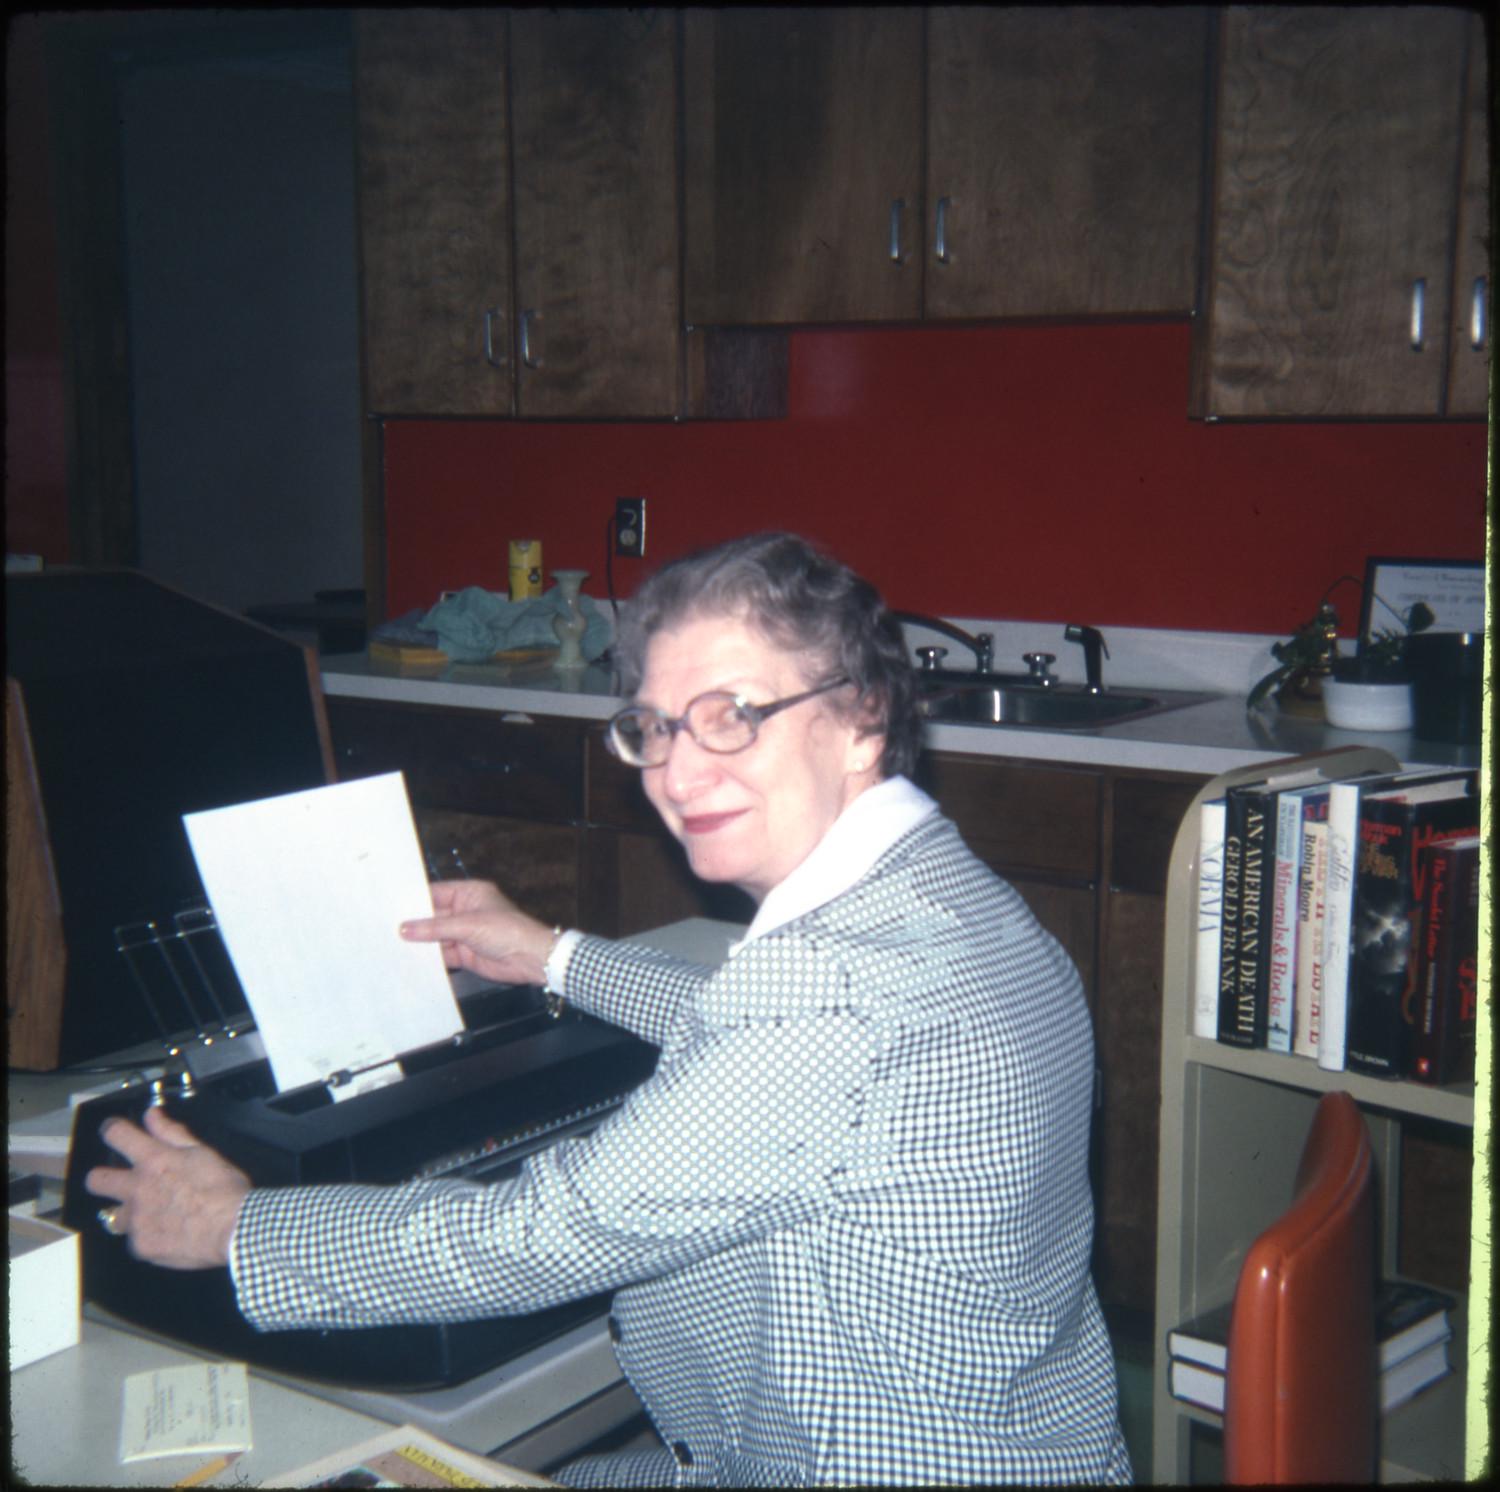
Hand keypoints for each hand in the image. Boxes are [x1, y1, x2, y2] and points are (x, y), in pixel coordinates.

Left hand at [83, 1106, 250, 1269]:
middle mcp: (136, 1189)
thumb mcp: (203, 1152)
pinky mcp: (140, 1247)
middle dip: (102, 1178)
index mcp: (152, 1160)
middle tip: (122, 1182)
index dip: (111, 1130)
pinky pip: (136, 1240)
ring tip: (152, 1216)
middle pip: (96, 1180)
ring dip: (129, 1213)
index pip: (117, 1135)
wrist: (232, 1230)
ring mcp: (135, 1220)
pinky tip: (170, 1235)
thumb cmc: (223, 1186)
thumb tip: (151, 1114)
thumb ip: (172, 1133)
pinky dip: (149, 1235)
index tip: (113, 1132)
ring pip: (114, 1216)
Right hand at [401, 879, 558, 986]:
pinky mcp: (464, 954)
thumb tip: (406, 928)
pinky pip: (441, 954)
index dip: (414, 900)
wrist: (530, 959)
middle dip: (414, 923)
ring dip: (419, 943)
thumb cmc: (507, 931)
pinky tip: (409, 960)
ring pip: (435, 937)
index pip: (436, 893)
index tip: (390, 907)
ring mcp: (464, 933)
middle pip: (433, 916)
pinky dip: (428, 958)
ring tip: (390, 946)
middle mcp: (465, 911)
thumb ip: (435, 928)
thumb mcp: (468, 925)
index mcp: (469, 893)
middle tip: (385, 928)